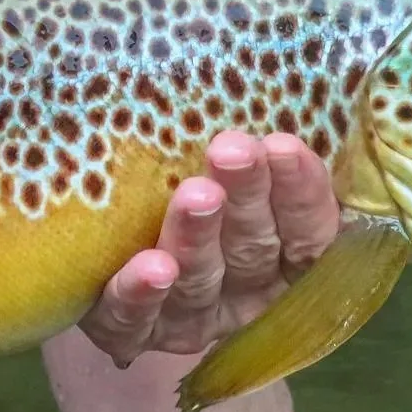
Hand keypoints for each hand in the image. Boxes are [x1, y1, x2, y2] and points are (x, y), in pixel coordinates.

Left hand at [78, 131, 339, 366]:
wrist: (102, 253)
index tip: (284, 145)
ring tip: (195, 197)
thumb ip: (252, 152)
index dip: (302, 194)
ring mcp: (188, 318)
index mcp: (282, 260)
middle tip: (234, 151)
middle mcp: (242, 294)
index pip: (308, 232)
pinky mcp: (131, 332)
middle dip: (247, 198)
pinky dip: (140, 295)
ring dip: (197, 238)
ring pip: (199, 281)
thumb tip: (272, 79)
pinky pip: (134, 320)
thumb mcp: (228, 171)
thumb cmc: (177, 187)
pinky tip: (149, 269)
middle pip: (253, 249)